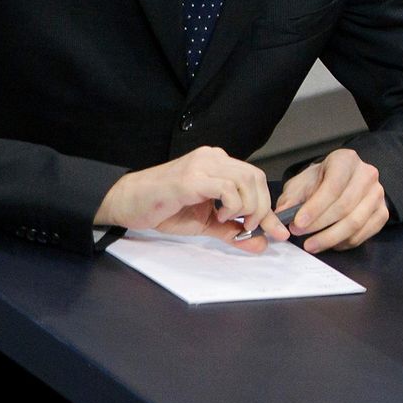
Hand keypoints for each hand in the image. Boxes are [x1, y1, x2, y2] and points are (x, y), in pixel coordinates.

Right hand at [96, 147, 279, 251]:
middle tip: (249, 227)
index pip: (255, 178)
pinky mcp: (190, 178)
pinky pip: (226, 188)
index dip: (268, 206)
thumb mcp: (206, 223)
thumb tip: (262, 244)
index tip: (274, 231)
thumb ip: (233, 231)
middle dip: (262, 208)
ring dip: (247, 207)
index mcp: (218, 163)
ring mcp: (202, 165)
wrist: (128, 203)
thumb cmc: (164, 209)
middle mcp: (213, 158)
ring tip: (232, 222)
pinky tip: (218, 215)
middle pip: (256, 177)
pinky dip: (231, 205)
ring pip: (245, 181)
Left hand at [273, 149, 388, 252]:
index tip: (297, 224)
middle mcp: (367, 174)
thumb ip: (291, 198)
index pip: (332, 187)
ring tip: (311, 245)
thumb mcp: (302, 183)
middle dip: (319, 225)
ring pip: (355, 222)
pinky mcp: (382, 212)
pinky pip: (364, 233)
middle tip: (299, 235)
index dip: (315, 208)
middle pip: (344, 206)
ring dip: (330, 238)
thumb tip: (281, 215)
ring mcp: (378, 194)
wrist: (342, 182)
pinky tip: (329, 244)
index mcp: (346, 160)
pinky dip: (345, 243)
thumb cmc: (320, 181)